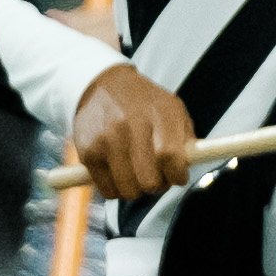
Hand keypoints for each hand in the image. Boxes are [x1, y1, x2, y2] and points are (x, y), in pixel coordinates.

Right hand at [68, 65, 199, 199]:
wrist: (103, 85)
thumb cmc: (143, 102)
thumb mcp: (172, 108)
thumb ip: (186, 138)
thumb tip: (188, 167)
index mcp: (156, 113)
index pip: (170, 157)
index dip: (176, 174)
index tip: (176, 175)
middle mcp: (129, 125)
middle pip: (148, 180)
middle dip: (157, 185)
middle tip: (156, 176)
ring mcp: (106, 140)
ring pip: (128, 190)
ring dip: (136, 190)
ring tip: (137, 174)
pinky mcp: (88, 153)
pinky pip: (107, 190)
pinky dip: (116, 189)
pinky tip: (119, 173)